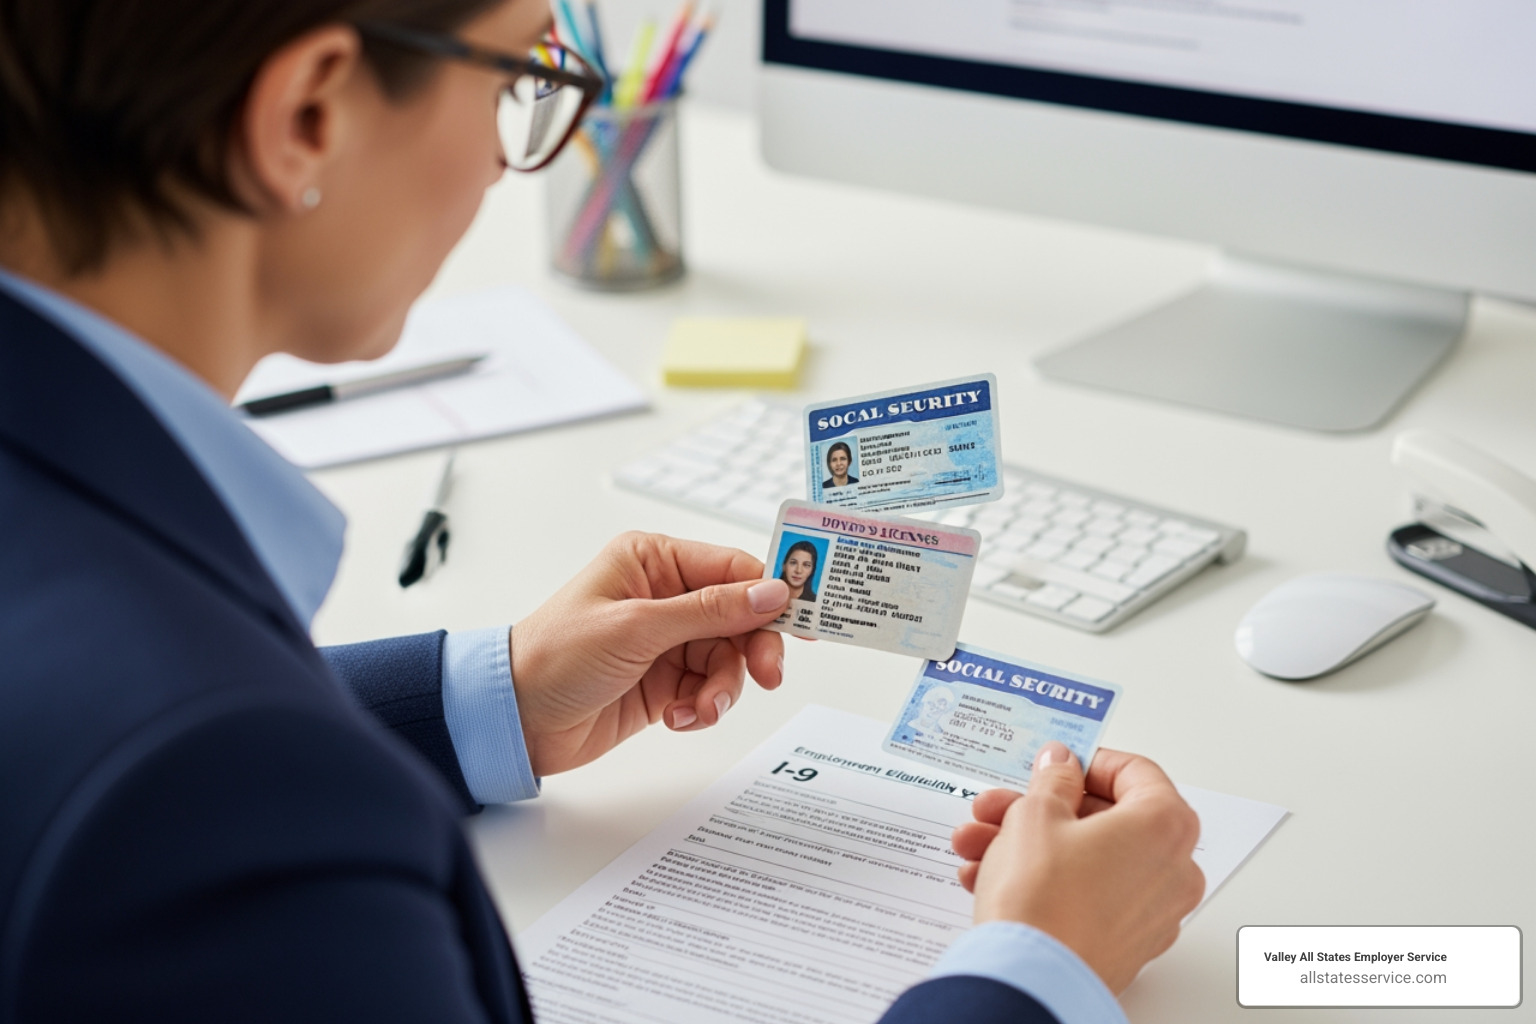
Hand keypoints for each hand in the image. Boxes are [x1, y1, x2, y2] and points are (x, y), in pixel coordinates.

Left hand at [510, 532, 789, 776]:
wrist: (514, 719)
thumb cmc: (554, 656)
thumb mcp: (638, 627)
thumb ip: (710, 610)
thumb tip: (771, 591)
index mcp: (653, 561)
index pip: (733, 570)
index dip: (772, 593)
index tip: (806, 618)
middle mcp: (663, 597)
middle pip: (740, 618)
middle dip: (752, 650)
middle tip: (767, 675)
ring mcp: (664, 641)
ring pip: (728, 660)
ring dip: (722, 689)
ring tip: (697, 709)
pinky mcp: (663, 681)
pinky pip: (707, 690)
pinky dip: (701, 708)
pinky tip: (676, 716)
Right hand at [951, 743, 1203, 993]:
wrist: (1030, 979)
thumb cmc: (1043, 897)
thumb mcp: (1036, 813)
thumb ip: (1053, 779)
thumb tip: (1061, 765)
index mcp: (1164, 825)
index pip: (1136, 773)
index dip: (1087, 763)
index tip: (1056, 766)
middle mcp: (1172, 870)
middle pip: (1107, 820)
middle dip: (1043, 809)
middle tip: (1004, 805)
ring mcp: (1153, 912)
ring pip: (1090, 859)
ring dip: (1031, 845)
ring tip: (980, 844)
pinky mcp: (1127, 943)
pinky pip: (1088, 896)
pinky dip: (1048, 881)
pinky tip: (991, 876)